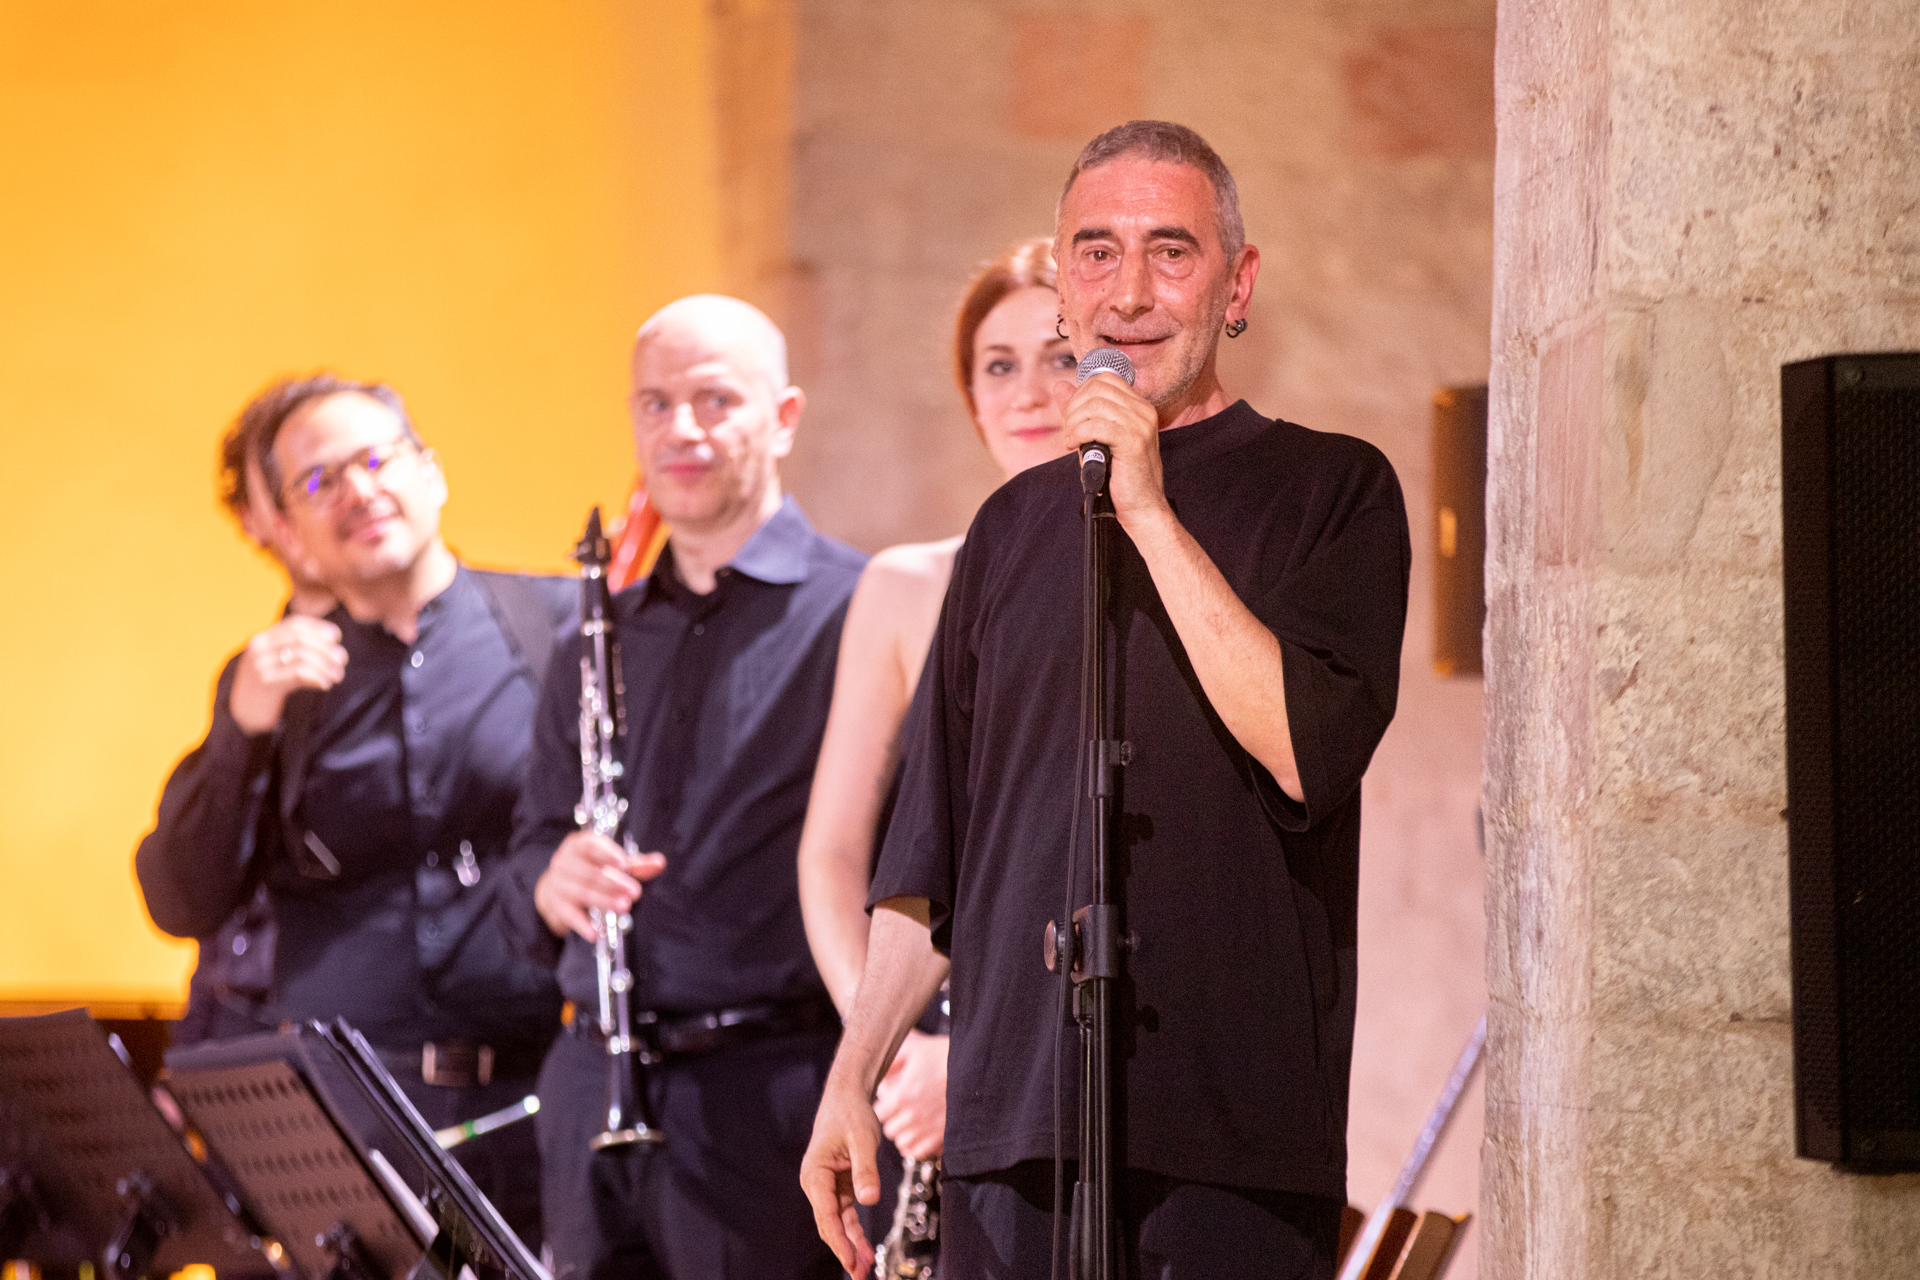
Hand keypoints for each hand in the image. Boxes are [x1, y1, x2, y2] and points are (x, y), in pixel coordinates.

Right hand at [228, 616, 347, 734]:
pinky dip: (317, 676)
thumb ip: (296, 651)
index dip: (318, 627)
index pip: (294, 624)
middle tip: (342, 659)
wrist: (243, 714)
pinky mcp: (265, 682)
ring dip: (325, 664)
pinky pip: (298, 673)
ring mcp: (260, 664)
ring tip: (338, 675)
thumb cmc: (268, 687)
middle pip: (301, 638)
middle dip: (325, 648)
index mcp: (263, 638)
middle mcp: (259, 647)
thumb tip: (334, 645)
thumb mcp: (278, 664)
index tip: (336, 637)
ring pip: (302, 655)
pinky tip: (326, 684)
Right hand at [533, 833, 666, 940]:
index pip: (591, 845)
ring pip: (582, 893)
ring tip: (624, 907)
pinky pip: (570, 915)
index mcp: (579, 845)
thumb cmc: (589, 870)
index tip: (624, 863)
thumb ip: (634, 864)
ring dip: (604, 901)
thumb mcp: (610, 863)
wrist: (554, 890)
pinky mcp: (556, 905)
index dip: (607, 853)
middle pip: (590, 873)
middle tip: (635, 892)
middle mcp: (565, 862)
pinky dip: (582, 924)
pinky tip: (594, 932)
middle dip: (613, 883)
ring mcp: (558, 884)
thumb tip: (659, 863)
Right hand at [800, 1070, 885, 1274]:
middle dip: (844, 1250)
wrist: (848, 1097)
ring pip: (838, 1223)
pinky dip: (855, 1231)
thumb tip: (869, 1200)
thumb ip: (866, 1170)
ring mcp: (827, 1186)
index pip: (826, 1214)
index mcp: (815, 1173)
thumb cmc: (852, 1114)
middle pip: (829, 1224)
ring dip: (850, 1245)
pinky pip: (846, 1214)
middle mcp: (816, 1183)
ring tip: (865, 1268)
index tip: (850, 1261)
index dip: (839, 1240)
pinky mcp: (839, 1186)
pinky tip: (866, 1249)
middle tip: (860, 1274)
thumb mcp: (863, 1139)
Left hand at [873, 1030, 947, 1159]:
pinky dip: (918, 1146)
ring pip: (903, 1144)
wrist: (976, 1069)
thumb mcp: (915, 1050)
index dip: (883, 1105)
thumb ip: (893, 1061)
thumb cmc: (946, 1056)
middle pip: (889, 1131)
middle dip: (893, 1120)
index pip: (878, 1113)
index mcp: (902, 1095)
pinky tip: (922, 1133)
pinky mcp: (943, 1136)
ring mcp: (928, 1129)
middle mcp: (913, 1116)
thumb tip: (879, 1070)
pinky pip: (920, 1152)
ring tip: (912, 1123)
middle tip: (901, 1111)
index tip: (890, 1100)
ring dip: (904, 1135)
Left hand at [1053, 370, 1169, 531]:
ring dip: (1074, 422)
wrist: (1141, 507)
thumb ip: (1079, 411)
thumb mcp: (1095, 437)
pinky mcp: (1133, 442)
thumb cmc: (1119, 476)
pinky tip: (1073, 446)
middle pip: (1098, 388)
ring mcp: (1141, 425)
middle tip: (1069, 430)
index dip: (1080, 393)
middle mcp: (1143, 411)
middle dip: (1074, 407)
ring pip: (1095, 405)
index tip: (1072, 417)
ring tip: (1070, 440)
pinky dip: (1078, 433)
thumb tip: (1060, 386)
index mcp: (1139, 407)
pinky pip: (1096, 426)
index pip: (1105, 379)